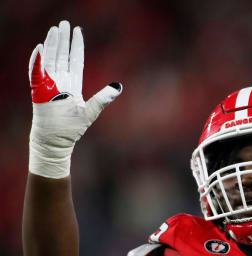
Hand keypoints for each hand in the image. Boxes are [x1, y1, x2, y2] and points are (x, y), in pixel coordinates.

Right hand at [29, 20, 121, 178]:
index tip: (78, 31)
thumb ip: (104, 97)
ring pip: (50, 60)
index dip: (77, 46)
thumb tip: (118, 86)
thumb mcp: (92, 111)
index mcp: (73, 84)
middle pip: (61, 56)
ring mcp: (48, 85)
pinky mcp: (38, 91)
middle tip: (64, 23)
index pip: (75, 60)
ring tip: (54, 30)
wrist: (57, 141)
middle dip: (63, 40)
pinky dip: (38, 62)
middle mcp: (60, 82)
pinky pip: (37, 73)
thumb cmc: (73, 128)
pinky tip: (40, 49)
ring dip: (51, 45)